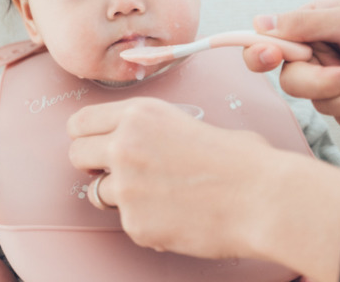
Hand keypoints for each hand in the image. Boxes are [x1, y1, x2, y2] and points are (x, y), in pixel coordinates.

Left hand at [68, 97, 274, 258]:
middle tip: (120, 172)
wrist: (263, 198)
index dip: (88, 136)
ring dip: (120, 195)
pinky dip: (146, 222)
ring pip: (98, 193)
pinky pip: (127, 223)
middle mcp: (124, 146)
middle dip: (94, 165)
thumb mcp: (190, 123)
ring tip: (159, 195)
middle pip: (77, 156)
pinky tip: (177, 215)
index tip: (97, 145)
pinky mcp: (135, 224)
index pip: (80, 123)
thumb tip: (142, 141)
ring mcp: (126, 188)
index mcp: (138, 114)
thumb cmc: (240, 160)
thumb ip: (153, 131)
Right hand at [245, 0, 339, 133]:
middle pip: (292, 81)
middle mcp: (321, 58)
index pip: (270, 42)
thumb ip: (306, 23)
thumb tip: (260, 23)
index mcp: (315, 29)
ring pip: (320, 105)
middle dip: (325, 82)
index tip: (272, 56)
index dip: (261, 52)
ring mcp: (336, 87)